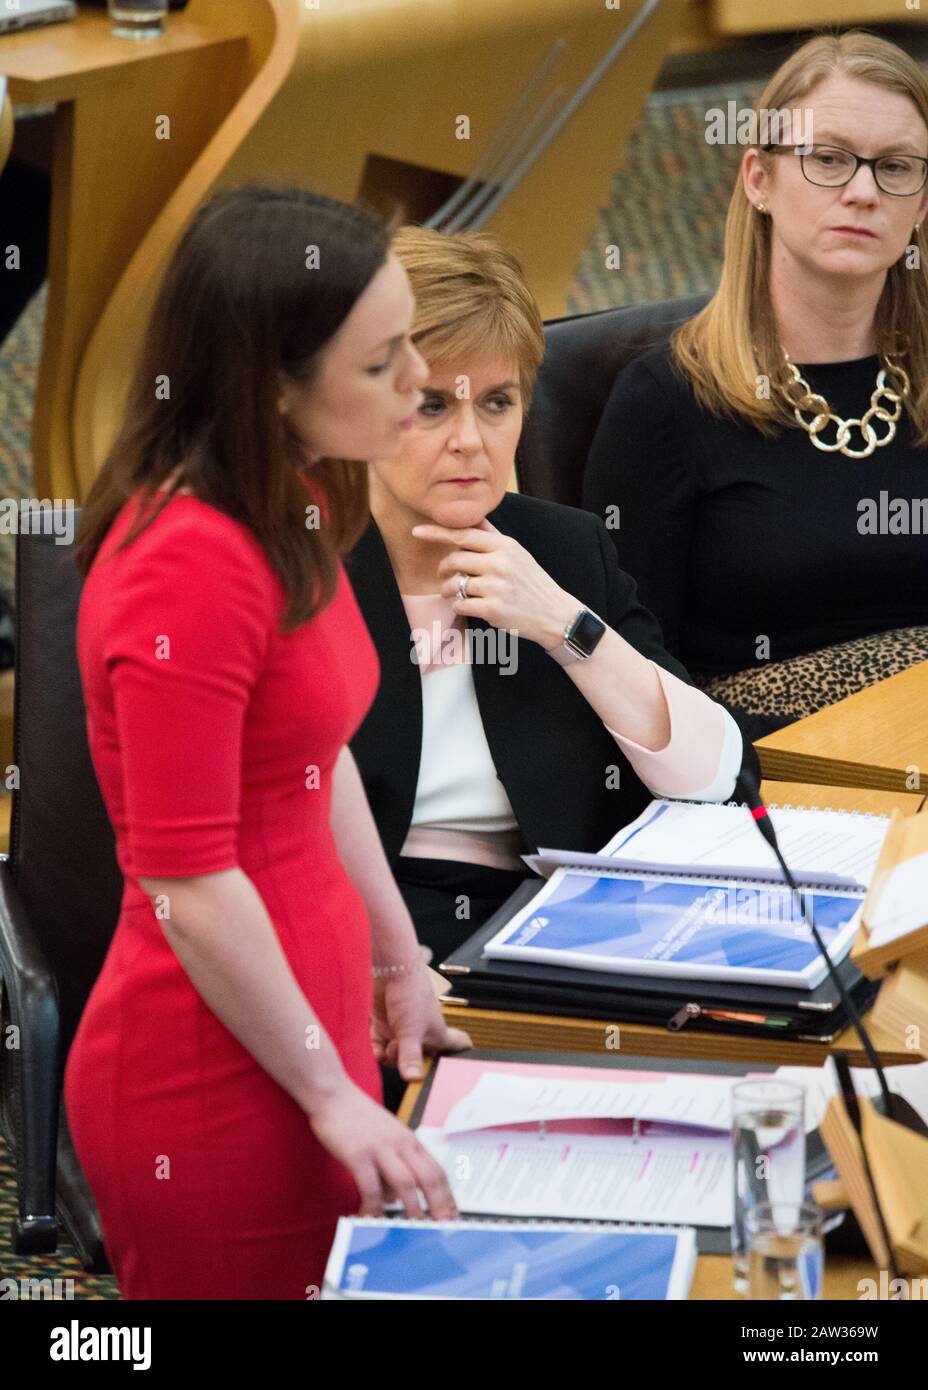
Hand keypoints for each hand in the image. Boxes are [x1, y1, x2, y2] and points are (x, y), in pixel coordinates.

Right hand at [308, 1077, 458, 1218]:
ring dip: (412, 1209)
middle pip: (429, 1177)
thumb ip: (392, 1167)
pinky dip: (374, 1206)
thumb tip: (393, 1199)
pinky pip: (371, 1186)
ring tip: (413, 1230)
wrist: (333, 1094)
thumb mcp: (385, 1138)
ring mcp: (380, 1148)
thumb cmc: (357, 1117)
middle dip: (439, 1206)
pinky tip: (372, 1218)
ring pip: (405, 1183)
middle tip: (443, 1229)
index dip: (447, 1196)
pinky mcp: (358, 1154)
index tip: (452, 1218)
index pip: (437, 1171)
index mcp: (410, 1140)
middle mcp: (400, 1143)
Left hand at [371, 962, 471, 1080]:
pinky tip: (375, 1046)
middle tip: (403, 1052)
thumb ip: (411, 1056)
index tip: (457, 1066)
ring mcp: (402, 1030)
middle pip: (418, 1061)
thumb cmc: (410, 992)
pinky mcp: (384, 1025)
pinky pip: (379, 1047)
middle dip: (407, 1062)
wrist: (389, 969)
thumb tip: (414, 1079)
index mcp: (438, 1035)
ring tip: (387, 1046)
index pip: (458, 1046)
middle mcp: (421, 1034)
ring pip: (396, 1056)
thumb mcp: (411, 1031)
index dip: (460, 1055)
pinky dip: (376, 1049)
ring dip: (388, 1056)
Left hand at [411, 518, 578, 650]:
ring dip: (448, 590)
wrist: (554, 613)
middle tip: (444, 575)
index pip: (464, 534)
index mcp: (504, 546)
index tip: (417, 532)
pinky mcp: (492, 609)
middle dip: (443, 569)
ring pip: (454, 584)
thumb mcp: (516, 552)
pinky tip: (468, 606)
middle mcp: (500, 563)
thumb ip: (491, 537)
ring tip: (453, 594)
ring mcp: (496, 587)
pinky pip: (460, 604)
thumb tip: (470, 516)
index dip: (437, 532)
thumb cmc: (531, 581)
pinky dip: (458, 606)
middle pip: (454, 560)